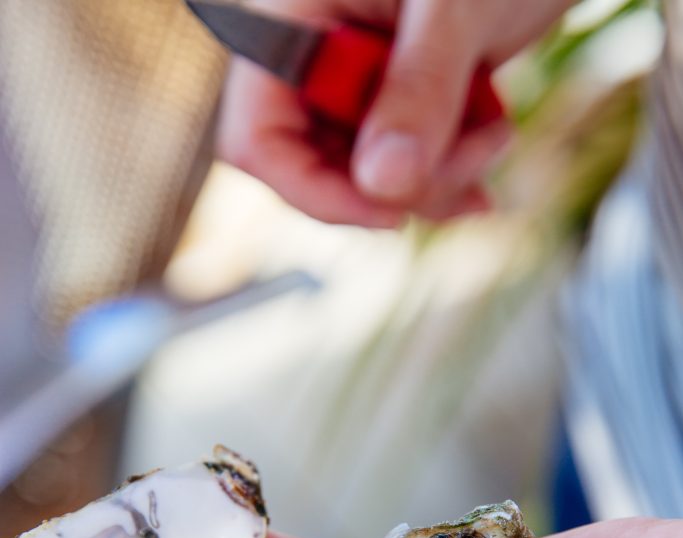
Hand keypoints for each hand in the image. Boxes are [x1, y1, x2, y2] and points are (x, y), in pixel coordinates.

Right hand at [218, 0, 572, 224]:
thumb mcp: (454, 9)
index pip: (258, 138)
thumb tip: (383, 186)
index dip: (313, 190)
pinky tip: (492, 140)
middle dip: (401, 184)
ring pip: (369, 180)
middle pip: (320, 170)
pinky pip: (403, 166)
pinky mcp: (394, 99)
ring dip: (438, 179)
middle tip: (475, 159)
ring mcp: (352, 83)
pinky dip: (449, 169)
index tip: (390, 211)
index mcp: (290, 19)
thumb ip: (417, 91)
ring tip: (496, 136)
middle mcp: (310, 57)